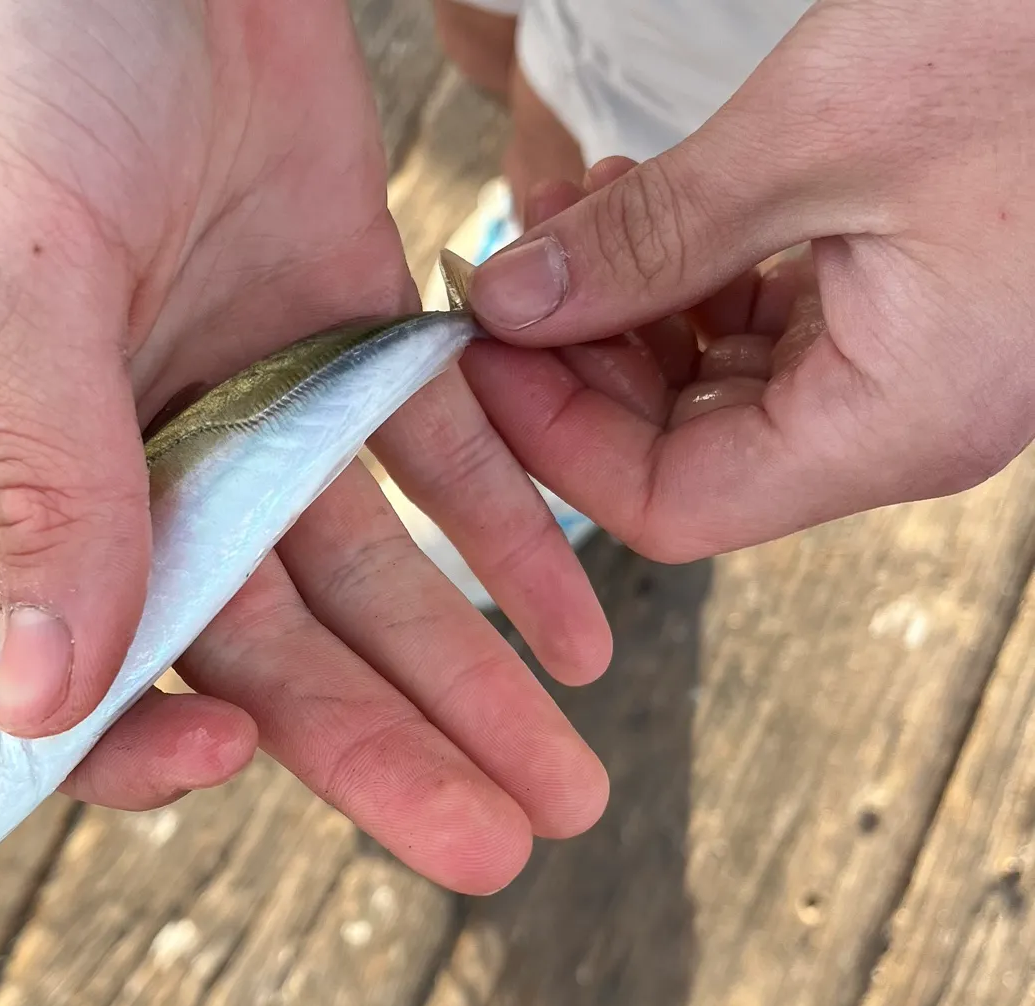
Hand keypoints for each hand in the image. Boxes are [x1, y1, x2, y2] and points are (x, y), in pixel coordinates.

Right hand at [0, 0, 611, 893]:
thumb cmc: (6, 51)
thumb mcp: (2, 266)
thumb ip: (38, 476)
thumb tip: (40, 698)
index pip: (57, 663)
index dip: (134, 737)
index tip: (232, 763)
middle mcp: (126, 457)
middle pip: (253, 646)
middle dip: (374, 753)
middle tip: (492, 846)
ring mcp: (244, 397)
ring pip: (364, 577)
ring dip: (466, 678)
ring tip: (563, 783)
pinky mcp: (341, 327)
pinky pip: (435, 457)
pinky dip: (505, 540)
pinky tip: (572, 632)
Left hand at [463, 0, 1034, 559]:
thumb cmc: (1030, 45)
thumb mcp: (813, 137)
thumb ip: (647, 241)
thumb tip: (511, 304)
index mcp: (896, 422)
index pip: (670, 507)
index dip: (552, 441)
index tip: (480, 349)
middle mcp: (902, 419)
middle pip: (680, 451)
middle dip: (578, 360)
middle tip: (509, 263)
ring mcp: (909, 365)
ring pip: (714, 385)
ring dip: (625, 304)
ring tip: (570, 206)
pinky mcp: (907, 305)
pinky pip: (763, 326)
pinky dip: (690, 272)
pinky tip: (643, 199)